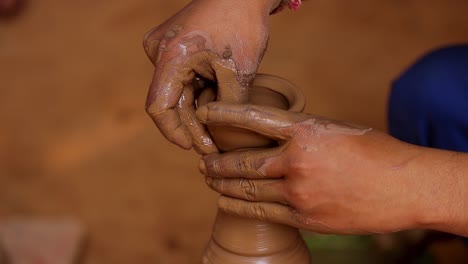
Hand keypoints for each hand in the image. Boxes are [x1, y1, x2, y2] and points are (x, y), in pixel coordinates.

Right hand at [143, 0, 278, 153]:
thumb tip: (222, 136)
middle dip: (191, 126)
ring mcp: (166, 48)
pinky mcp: (176, 47)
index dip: (173, 132)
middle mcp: (160, 52)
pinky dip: (199, 94)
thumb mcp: (239, 70)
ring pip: (179, 92)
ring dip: (197, 111)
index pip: (159, 107)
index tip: (193, 147)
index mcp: (170, 56)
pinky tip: (216, 106)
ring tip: (218, 129)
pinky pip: (183, 78)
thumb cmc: (242, 22)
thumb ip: (229, 105)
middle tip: (211, 146)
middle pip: (170, 102)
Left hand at [196, 102, 428, 234]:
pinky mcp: (306, 218)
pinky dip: (240, 207)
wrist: (406, 187)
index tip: (205, 115)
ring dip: (223, 185)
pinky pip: (263, 212)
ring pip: (248, 190)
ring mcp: (300, 192)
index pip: (254, 118)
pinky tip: (227, 202)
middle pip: (243, 162)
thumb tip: (270, 140)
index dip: (224, 116)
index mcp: (306, 130)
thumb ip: (300, 135)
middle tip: (202, 160)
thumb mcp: (334, 129)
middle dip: (217, 162)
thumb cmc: (374, 152)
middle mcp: (298, 161)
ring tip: (209, 180)